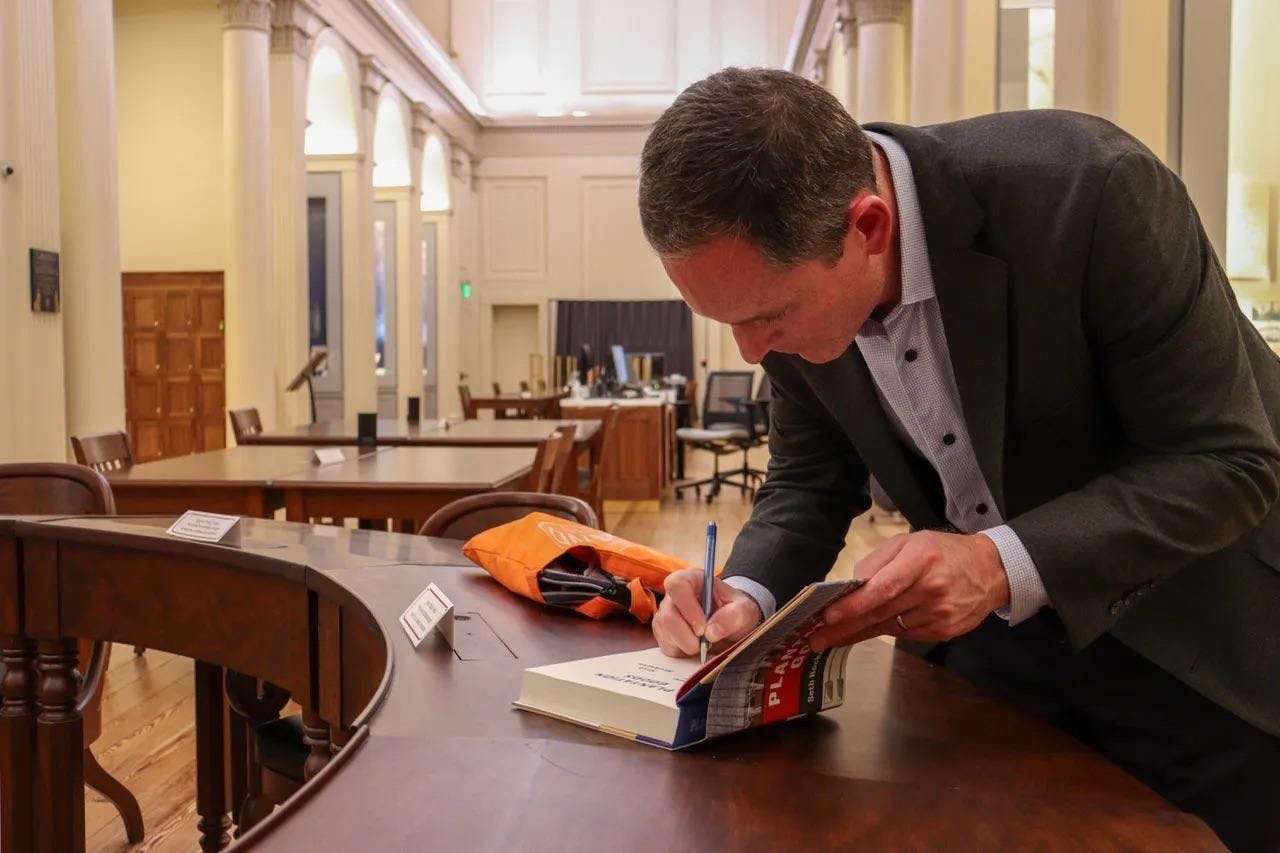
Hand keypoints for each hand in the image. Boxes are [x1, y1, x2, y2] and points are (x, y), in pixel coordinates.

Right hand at [652, 567, 762, 657]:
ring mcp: (666, 615)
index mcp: (692, 579)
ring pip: (665, 634)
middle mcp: (674, 596)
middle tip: (707, 643)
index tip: (703, 628)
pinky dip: (683, 653)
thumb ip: (734, 616)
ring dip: (687, 645)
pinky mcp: (664, 634)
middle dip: (687, 636)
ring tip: (706, 644)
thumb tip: (712, 632)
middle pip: (667, 616)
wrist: (733, 624)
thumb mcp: (745, 610)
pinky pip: (666, 647)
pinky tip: (697, 648)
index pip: (677, 585)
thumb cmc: (736, 611)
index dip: (688, 608)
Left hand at [808, 531, 1008, 650]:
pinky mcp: (945, 631)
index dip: (854, 606)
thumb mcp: (910, 541)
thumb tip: (851, 585)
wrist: (991, 570)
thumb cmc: (944, 552)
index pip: (882, 589)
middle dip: (846, 628)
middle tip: (817, 638)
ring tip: (834, 638)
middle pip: (881, 613)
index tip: (829, 616)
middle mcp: (932, 589)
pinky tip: (870, 630)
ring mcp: (940, 614)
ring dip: (861, 633)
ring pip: (891, 627)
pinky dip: (887, 631)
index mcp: (921, 560)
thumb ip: (878, 561)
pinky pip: (906, 634)